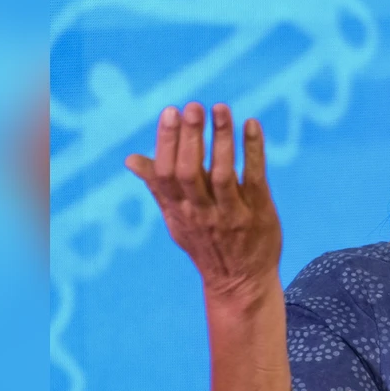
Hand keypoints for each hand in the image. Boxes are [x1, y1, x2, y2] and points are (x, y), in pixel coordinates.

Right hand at [126, 102, 281, 303]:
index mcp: (179, 210)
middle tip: (192, 106)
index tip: (170, 112)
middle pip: (190, 172)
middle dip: (190, 137)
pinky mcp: (258, 213)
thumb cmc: (206, 245)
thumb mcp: (177, 220)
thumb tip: (130, 159)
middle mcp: (202, 213)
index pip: (166, 174)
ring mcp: (231, 214)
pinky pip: (254, 178)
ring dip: (221, 139)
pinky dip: (253, 151)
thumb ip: (158, 188)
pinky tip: (252, 125)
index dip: (166, 142)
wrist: (241, 283)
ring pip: (223, 173)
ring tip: (221, 109)